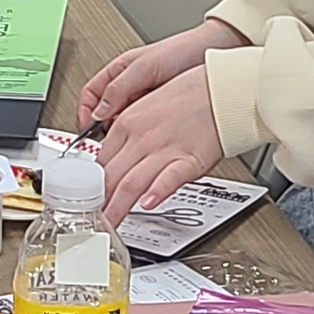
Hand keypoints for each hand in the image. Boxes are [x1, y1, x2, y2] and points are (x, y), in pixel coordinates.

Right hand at [81, 18, 248, 132]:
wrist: (212, 54)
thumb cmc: (180, 52)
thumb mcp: (144, 67)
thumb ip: (119, 88)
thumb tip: (99, 111)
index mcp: (117, 73)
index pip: (90, 96)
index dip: (84, 112)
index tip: (86, 128)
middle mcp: (128, 88)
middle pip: (104, 114)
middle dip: (103, 129)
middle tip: (107, 142)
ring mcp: (143, 101)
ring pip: (123, 123)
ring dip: (123, 134)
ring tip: (129, 141)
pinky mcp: (160, 113)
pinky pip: (143, 128)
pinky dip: (142, 135)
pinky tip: (147, 139)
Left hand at [94, 65, 226, 224]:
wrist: (222, 89)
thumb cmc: (190, 95)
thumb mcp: (147, 108)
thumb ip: (130, 133)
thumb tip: (118, 156)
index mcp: (127, 123)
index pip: (100, 161)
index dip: (93, 185)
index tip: (91, 199)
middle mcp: (141, 137)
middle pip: (110, 176)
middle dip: (99, 203)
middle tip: (93, 220)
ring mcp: (164, 149)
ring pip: (131, 182)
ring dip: (118, 207)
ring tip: (111, 224)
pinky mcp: (190, 159)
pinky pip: (169, 178)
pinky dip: (157, 192)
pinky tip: (148, 204)